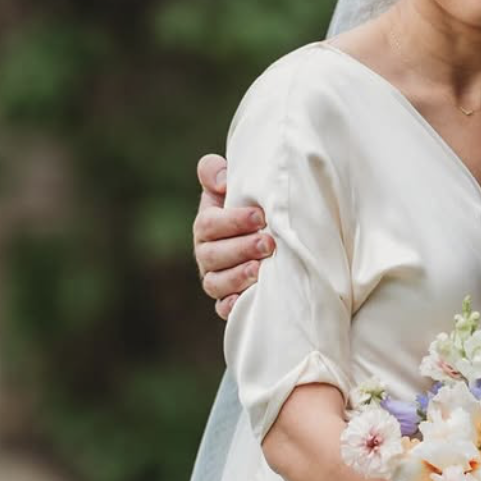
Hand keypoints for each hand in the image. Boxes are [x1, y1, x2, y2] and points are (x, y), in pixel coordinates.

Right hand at [192, 153, 273, 319]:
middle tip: (268, 243)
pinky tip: (249, 299)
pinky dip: (233, 306)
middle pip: (211, 255)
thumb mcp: (236, 184)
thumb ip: (216, 172)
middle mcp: (207, 253)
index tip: (260, 216)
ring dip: (237, 277)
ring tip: (261, 270)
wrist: (274, 233)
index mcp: (207, 224)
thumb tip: (220, 181)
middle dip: (240, 249)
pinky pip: (224, 308)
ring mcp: (216, 278)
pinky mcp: (228, 300)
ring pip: (216, 283)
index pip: (208, 224)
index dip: (231, 221)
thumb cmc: (254, 205)